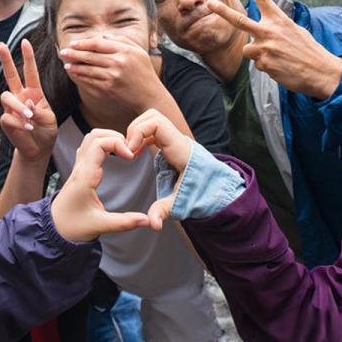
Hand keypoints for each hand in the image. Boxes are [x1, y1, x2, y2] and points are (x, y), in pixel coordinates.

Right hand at [0, 39, 57, 163]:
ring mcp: (11, 108)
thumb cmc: (46, 131)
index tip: (25, 42)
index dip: (27, 57)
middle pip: (10, 75)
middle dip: (6, 59)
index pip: (30, 72)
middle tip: (0, 44)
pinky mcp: (6, 121)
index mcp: (34, 92)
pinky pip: (9, 117)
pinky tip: (29, 128)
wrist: (39, 149)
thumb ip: (39, 110)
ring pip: (6, 97)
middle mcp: (20, 97)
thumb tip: (26, 103)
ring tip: (29, 116)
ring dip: (19, 106)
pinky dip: (20, 123)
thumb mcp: (49, 119)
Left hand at [51, 129, 150, 241]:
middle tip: (130, 151)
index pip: (99, 144)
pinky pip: (89, 147)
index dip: (118, 144)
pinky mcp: (79, 170)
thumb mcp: (100, 226)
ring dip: (109, 139)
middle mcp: (80, 168)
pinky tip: (114, 156)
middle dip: (116, 137)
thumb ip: (124, 222)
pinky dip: (104, 145)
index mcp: (85, 177)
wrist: (52, 229)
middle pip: (95, 135)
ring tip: (124, 152)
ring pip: (91, 138)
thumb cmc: (72, 227)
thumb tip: (147, 220)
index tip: (131, 157)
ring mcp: (78, 168)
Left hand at [58, 35, 162, 112]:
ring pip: (88, 69)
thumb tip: (102, 36)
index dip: (82, 43)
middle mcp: (118, 62)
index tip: (72, 43)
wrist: (149, 94)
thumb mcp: (138, 51)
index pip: (97, 43)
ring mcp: (113, 76)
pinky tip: (74, 75)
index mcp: (125, 50)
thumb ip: (121, 40)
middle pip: (90, 55)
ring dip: (75, 66)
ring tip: (66, 64)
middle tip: (63, 52)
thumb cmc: (144, 71)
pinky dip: (80, 78)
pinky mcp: (109, 89)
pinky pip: (90, 82)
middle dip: (73, 54)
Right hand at [126, 109, 191, 230]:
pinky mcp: (169, 142)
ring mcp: (173, 138)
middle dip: (135, 129)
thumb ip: (164, 212)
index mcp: (179, 148)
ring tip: (131, 152)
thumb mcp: (179, 203)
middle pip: (152, 116)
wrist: (213, 188)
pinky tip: (135, 153)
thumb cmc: (198, 193)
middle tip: (128, 150)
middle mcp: (176, 139)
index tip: (130, 151)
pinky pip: (151, 129)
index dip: (138, 132)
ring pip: (150, 119)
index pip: (156, 123)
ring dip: (136, 131)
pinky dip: (140, 136)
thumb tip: (153, 225)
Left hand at [207, 0, 341, 99]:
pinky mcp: (263, 64)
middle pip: (240, 20)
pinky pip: (257, 64)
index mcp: (279, 21)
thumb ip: (275, 29)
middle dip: (222, 10)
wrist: (320, 72)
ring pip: (248, 49)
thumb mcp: (295, 32)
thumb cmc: (308, 51)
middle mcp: (269, 32)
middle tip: (209, 1)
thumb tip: (259, 36)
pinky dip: (267, 66)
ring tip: (278, 58)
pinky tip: (281, 67)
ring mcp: (264, 48)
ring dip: (258, 54)